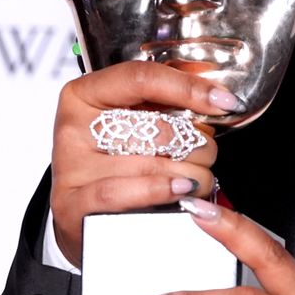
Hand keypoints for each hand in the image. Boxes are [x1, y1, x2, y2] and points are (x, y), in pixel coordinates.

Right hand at [49, 61, 236, 267]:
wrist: (85, 216)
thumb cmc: (113, 163)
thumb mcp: (130, 124)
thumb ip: (164, 103)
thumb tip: (214, 93)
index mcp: (85, 94)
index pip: (140, 78)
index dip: (188, 88)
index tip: (223, 101)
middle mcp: (73, 128)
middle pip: (153, 127)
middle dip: (196, 142)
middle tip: (207, 153)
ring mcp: (71, 168)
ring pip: (148, 163)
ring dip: (191, 174)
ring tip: (201, 179)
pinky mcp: (73, 205)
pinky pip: (122, 193)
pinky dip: (160, 191)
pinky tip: (182, 190)